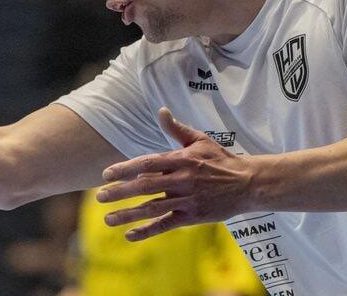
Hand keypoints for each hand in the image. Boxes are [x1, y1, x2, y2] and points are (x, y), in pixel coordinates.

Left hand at [97, 107, 254, 240]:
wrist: (247, 183)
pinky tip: (129, 235)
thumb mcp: (199, 140)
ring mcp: (187, 199)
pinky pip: (166, 224)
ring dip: (128, 214)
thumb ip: (176, 129)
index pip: (147, 163)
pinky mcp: (192, 216)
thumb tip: (161, 111)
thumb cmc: (220, 159)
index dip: (125, 168)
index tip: (106, 174)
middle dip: (120, 192)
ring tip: (107, 219)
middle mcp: (181, 180)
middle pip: (145, 187)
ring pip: (152, 208)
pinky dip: (147, 230)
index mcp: (180, 160)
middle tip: (99, 196)